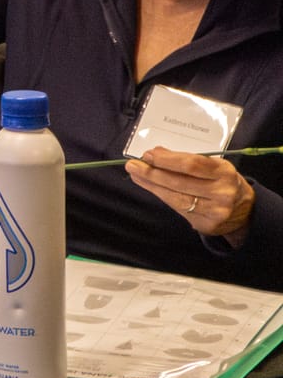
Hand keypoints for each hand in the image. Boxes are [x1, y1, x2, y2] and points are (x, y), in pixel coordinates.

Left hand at [126, 147, 256, 241]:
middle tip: (133, 165)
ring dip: (152, 185)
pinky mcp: (207, 224)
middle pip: (180, 182)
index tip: (148, 155)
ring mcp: (216, 211)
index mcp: (224, 172)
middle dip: (153, 173)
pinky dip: (162, 196)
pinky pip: (179, 208)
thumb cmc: (222, 181)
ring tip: (136, 175)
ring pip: (176, 197)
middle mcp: (222, 192)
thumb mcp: (212, 166)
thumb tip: (156, 153)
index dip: (167, 160)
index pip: (191, 165)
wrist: (244, 210)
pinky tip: (151, 187)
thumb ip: (186, 160)